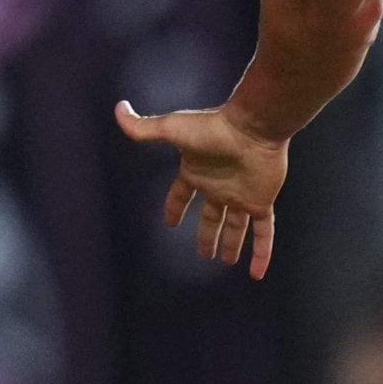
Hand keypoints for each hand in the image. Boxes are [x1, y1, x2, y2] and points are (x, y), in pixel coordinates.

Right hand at [114, 100, 288, 277]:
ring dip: (232, 244)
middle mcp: (220, 187)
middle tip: (204, 254)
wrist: (253, 127)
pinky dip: (262, 253)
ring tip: (227, 261)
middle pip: (212, 217)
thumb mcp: (172, 128)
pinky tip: (258, 272)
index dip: (175, 207)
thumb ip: (144, 127)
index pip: (182, 195)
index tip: (170, 222)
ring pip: (237, 227)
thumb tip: (118, 110)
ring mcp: (242, 196)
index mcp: (198, 172)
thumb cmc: (214, 128)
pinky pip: (264, 233)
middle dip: (207, 235)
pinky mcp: (262, 202)